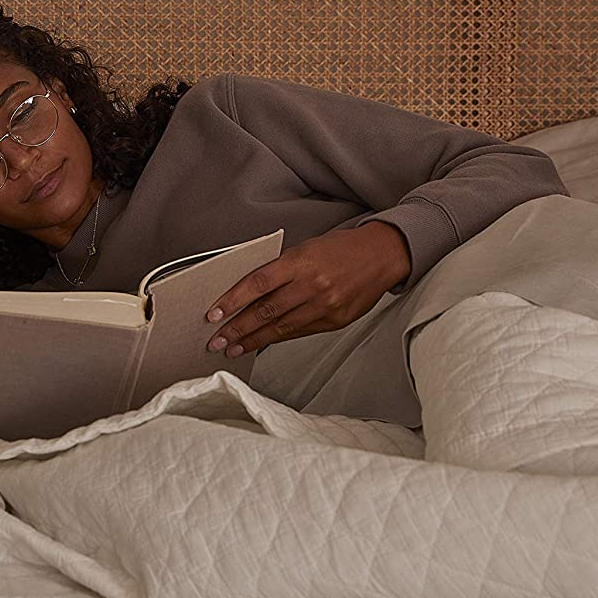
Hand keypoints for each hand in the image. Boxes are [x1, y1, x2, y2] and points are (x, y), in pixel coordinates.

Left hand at [204, 222, 410, 357]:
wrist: (383, 255)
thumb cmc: (342, 248)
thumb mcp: (306, 249)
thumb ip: (280, 270)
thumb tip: (250, 292)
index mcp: (300, 262)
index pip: (257, 283)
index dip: (232, 300)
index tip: (214, 314)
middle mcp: (312, 285)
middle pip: (265, 311)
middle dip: (237, 329)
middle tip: (216, 340)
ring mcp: (324, 305)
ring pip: (280, 328)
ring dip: (252, 340)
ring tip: (233, 348)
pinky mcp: (334, 321)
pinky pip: (299, 332)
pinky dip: (278, 338)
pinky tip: (262, 343)